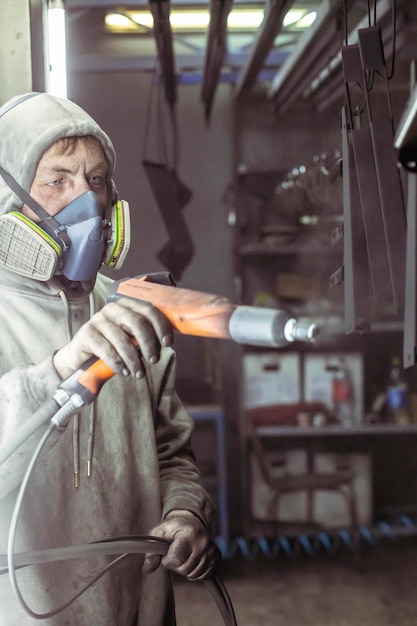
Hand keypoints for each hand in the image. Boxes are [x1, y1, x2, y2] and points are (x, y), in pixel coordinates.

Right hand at [53, 297, 172, 379]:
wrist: (82, 357)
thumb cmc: (112, 347)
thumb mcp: (131, 339)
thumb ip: (145, 336)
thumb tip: (165, 341)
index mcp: (127, 306)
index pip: (149, 310)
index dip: (161, 326)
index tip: (167, 342)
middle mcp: (112, 309)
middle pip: (137, 323)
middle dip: (149, 344)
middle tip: (154, 361)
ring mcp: (98, 320)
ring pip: (122, 340)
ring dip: (134, 360)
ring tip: (139, 373)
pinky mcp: (86, 333)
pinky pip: (106, 350)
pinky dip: (118, 363)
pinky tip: (124, 372)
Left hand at [142, 510, 220, 580]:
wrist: (190, 521)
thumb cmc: (172, 528)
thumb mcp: (157, 533)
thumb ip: (151, 551)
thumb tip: (147, 569)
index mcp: (188, 533)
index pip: (176, 560)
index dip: (167, 560)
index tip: (167, 553)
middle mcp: (203, 541)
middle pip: (184, 570)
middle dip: (176, 565)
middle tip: (175, 553)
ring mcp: (211, 549)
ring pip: (193, 574)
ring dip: (186, 568)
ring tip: (184, 554)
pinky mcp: (217, 556)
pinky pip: (203, 575)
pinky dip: (195, 571)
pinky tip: (192, 559)